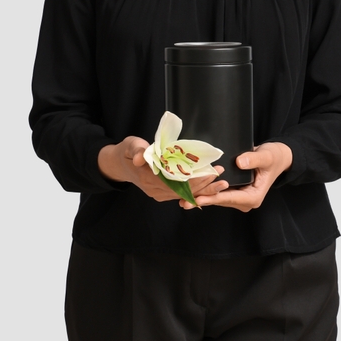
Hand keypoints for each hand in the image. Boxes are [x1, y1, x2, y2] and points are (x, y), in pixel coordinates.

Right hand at [99, 137, 227, 201]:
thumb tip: (141, 159)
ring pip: (184, 195)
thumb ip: (137, 151)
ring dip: (202, 189)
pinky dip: (195, 191)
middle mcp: (154, 189)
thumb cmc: (127, 152)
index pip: (175, 180)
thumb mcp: (130, 145)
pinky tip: (208, 187)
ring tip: (220, 182)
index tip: (209, 171)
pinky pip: (181, 195)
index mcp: (147, 177)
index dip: (193, 177)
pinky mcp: (161, 194)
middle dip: (203, 184)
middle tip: (221, 175)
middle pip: (183, 190)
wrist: (119, 164)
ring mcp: (158, 194)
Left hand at [180, 142, 292, 211]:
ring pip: (217, 198)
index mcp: (253, 197)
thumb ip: (253, 159)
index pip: (229, 198)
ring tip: (182, 198)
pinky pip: (217, 192)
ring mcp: (238, 197)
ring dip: (200, 197)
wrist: (276, 157)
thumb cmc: (273, 157)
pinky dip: (205, 190)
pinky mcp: (233, 191)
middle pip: (220, 201)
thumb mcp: (266, 157)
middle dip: (202, 200)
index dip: (213, 198)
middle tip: (183, 202)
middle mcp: (244, 200)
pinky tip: (190, 190)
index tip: (199, 199)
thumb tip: (239, 162)